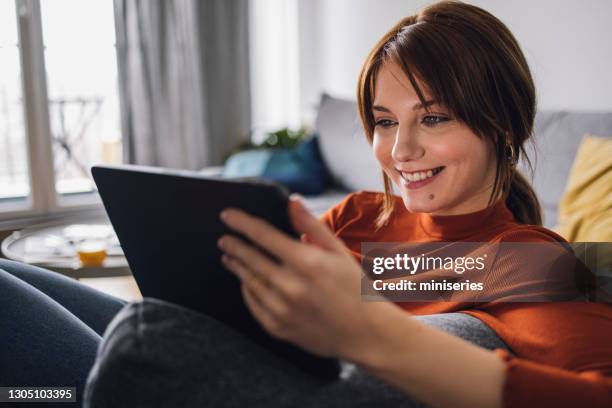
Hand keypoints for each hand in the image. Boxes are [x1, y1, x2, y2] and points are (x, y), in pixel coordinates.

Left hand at [217, 196, 374, 358]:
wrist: (365, 332)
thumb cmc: (354, 287)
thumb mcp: (337, 251)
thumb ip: (311, 225)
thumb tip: (291, 200)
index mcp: (306, 262)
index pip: (263, 235)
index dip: (242, 223)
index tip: (227, 215)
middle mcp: (290, 286)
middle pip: (250, 259)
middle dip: (234, 246)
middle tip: (223, 239)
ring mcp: (282, 309)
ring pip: (249, 282)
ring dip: (237, 267)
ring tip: (229, 258)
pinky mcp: (279, 328)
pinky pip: (254, 305)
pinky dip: (247, 291)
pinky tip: (245, 282)